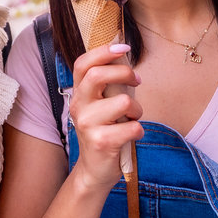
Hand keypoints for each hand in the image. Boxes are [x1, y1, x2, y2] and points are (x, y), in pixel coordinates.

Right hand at [66, 43, 141, 190]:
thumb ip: (108, 84)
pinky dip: (139, 130)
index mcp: (79, 94)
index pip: (82, 64)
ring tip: (132, 118)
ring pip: (123, 102)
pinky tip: (131, 136)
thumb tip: (123, 53)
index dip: (102, 51)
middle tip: (137, 80)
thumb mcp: (101, 105)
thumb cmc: (105, 131)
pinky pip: (132, 127)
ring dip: (137, 109)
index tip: (123, 47)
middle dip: (124, 73)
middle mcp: (79, 107)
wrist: (95, 170)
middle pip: (97, 76)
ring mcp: (87, 125)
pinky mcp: (101, 142)